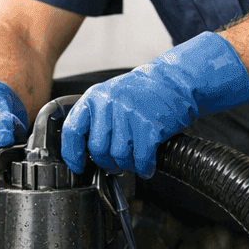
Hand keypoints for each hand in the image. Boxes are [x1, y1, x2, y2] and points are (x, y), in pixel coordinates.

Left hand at [61, 32, 248, 177]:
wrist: (175, 80)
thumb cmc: (144, 92)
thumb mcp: (111, 96)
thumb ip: (97, 119)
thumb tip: (85, 152)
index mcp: (95, 97)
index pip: (72, 130)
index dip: (72, 153)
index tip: (78, 165)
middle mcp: (109, 105)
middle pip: (98, 149)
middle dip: (107, 163)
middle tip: (116, 165)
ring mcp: (130, 115)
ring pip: (119, 156)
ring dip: (128, 166)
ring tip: (134, 162)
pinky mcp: (150, 127)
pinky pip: (142, 159)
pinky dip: (144, 168)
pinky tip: (147, 166)